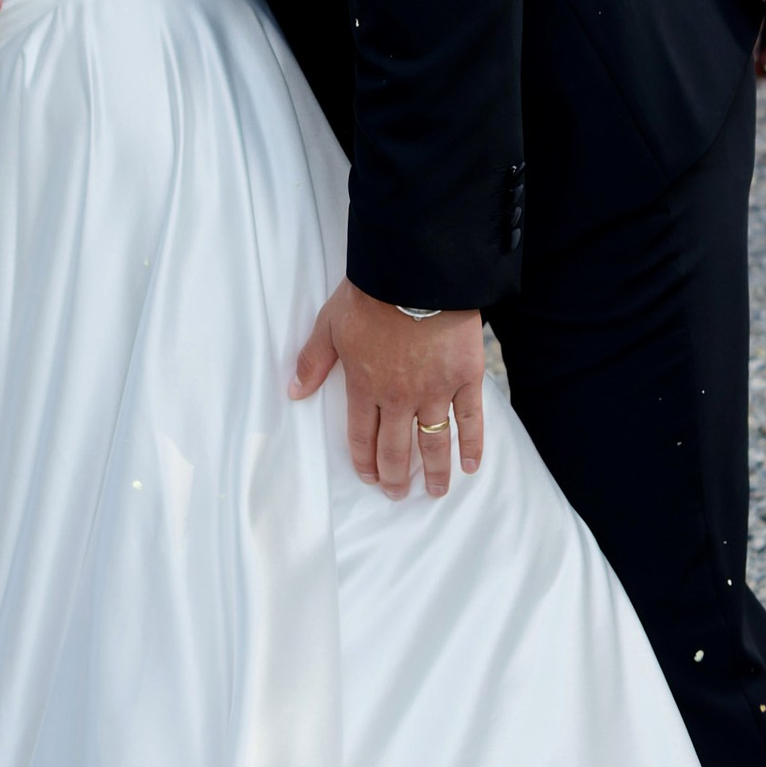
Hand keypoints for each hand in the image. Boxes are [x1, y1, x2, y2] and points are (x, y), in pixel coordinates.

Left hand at [289, 283, 486, 499]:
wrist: (414, 273)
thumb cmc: (369, 295)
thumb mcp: (329, 325)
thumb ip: (313, 362)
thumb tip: (293, 392)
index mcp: (364, 387)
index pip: (362, 436)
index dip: (364, 461)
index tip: (369, 477)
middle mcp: (398, 398)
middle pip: (396, 449)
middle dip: (395, 477)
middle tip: (397, 494)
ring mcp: (434, 391)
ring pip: (433, 443)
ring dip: (433, 472)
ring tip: (434, 492)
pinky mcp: (465, 378)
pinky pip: (470, 420)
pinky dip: (472, 445)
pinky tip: (471, 466)